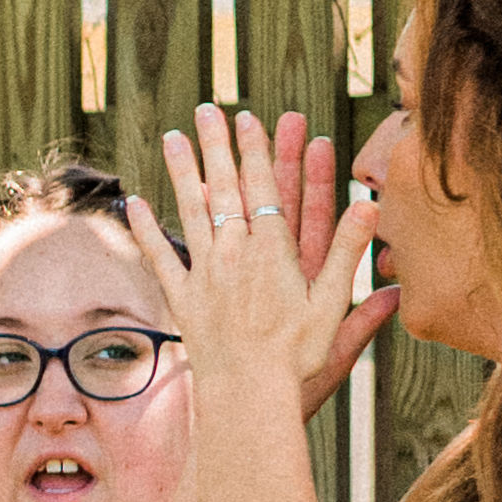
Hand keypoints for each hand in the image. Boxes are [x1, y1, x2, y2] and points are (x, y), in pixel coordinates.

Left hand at [131, 107, 388, 419]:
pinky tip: (132, 204)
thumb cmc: (295, 356)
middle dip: (217, 145)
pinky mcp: (182, 298)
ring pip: (190, 211)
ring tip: (171, 137)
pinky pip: (159, 257)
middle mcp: (234, 253)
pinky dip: (145, 230)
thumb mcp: (331, 303)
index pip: (263, 187)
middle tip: (206, 109)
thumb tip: (369, 206)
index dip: (255, 150)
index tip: (248, 118)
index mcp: (272, 250)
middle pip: (224, 187)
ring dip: (181, 172)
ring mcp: (204, 274)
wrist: (248, 392)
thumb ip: (348, 252)